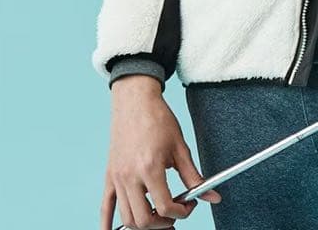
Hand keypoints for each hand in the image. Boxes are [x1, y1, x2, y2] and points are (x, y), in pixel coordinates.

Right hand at [100, 76, 221, 228]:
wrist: (135, 100)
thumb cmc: (158, 119)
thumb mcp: (180, 146)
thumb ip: (194, 176)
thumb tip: (212, 196)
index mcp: (150, 168)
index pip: (165, 207)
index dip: (182, 212)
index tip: (189, 205)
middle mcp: (130, 176)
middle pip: (144, 220)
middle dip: (163, 224)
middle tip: (174, 215)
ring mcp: (117, 177)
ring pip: (126, 219)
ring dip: (143, 225)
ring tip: (157, 217)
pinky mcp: (110, 175)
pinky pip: (105, 207)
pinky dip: (108, 225)